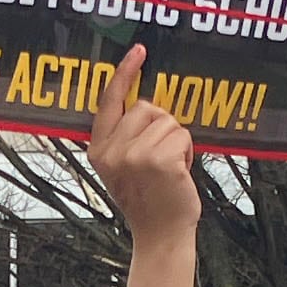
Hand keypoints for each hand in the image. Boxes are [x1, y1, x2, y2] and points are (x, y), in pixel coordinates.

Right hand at [86, 48, 200, 286]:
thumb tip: (145, 105)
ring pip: (167, 121)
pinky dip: (187, 151)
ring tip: (170, 169)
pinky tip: (179, 173)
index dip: (123, 73)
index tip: (139, 51)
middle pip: (146, 107)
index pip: (109, 101)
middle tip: (161, 158)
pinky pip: (182, 135)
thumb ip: (124, 138)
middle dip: (162, 126)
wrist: (160, 236)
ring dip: (176, 141)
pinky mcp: (159, 161)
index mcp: (99, 149)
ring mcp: (134, 156)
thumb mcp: (122, 168)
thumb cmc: (148, 201)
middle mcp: (112, 151)